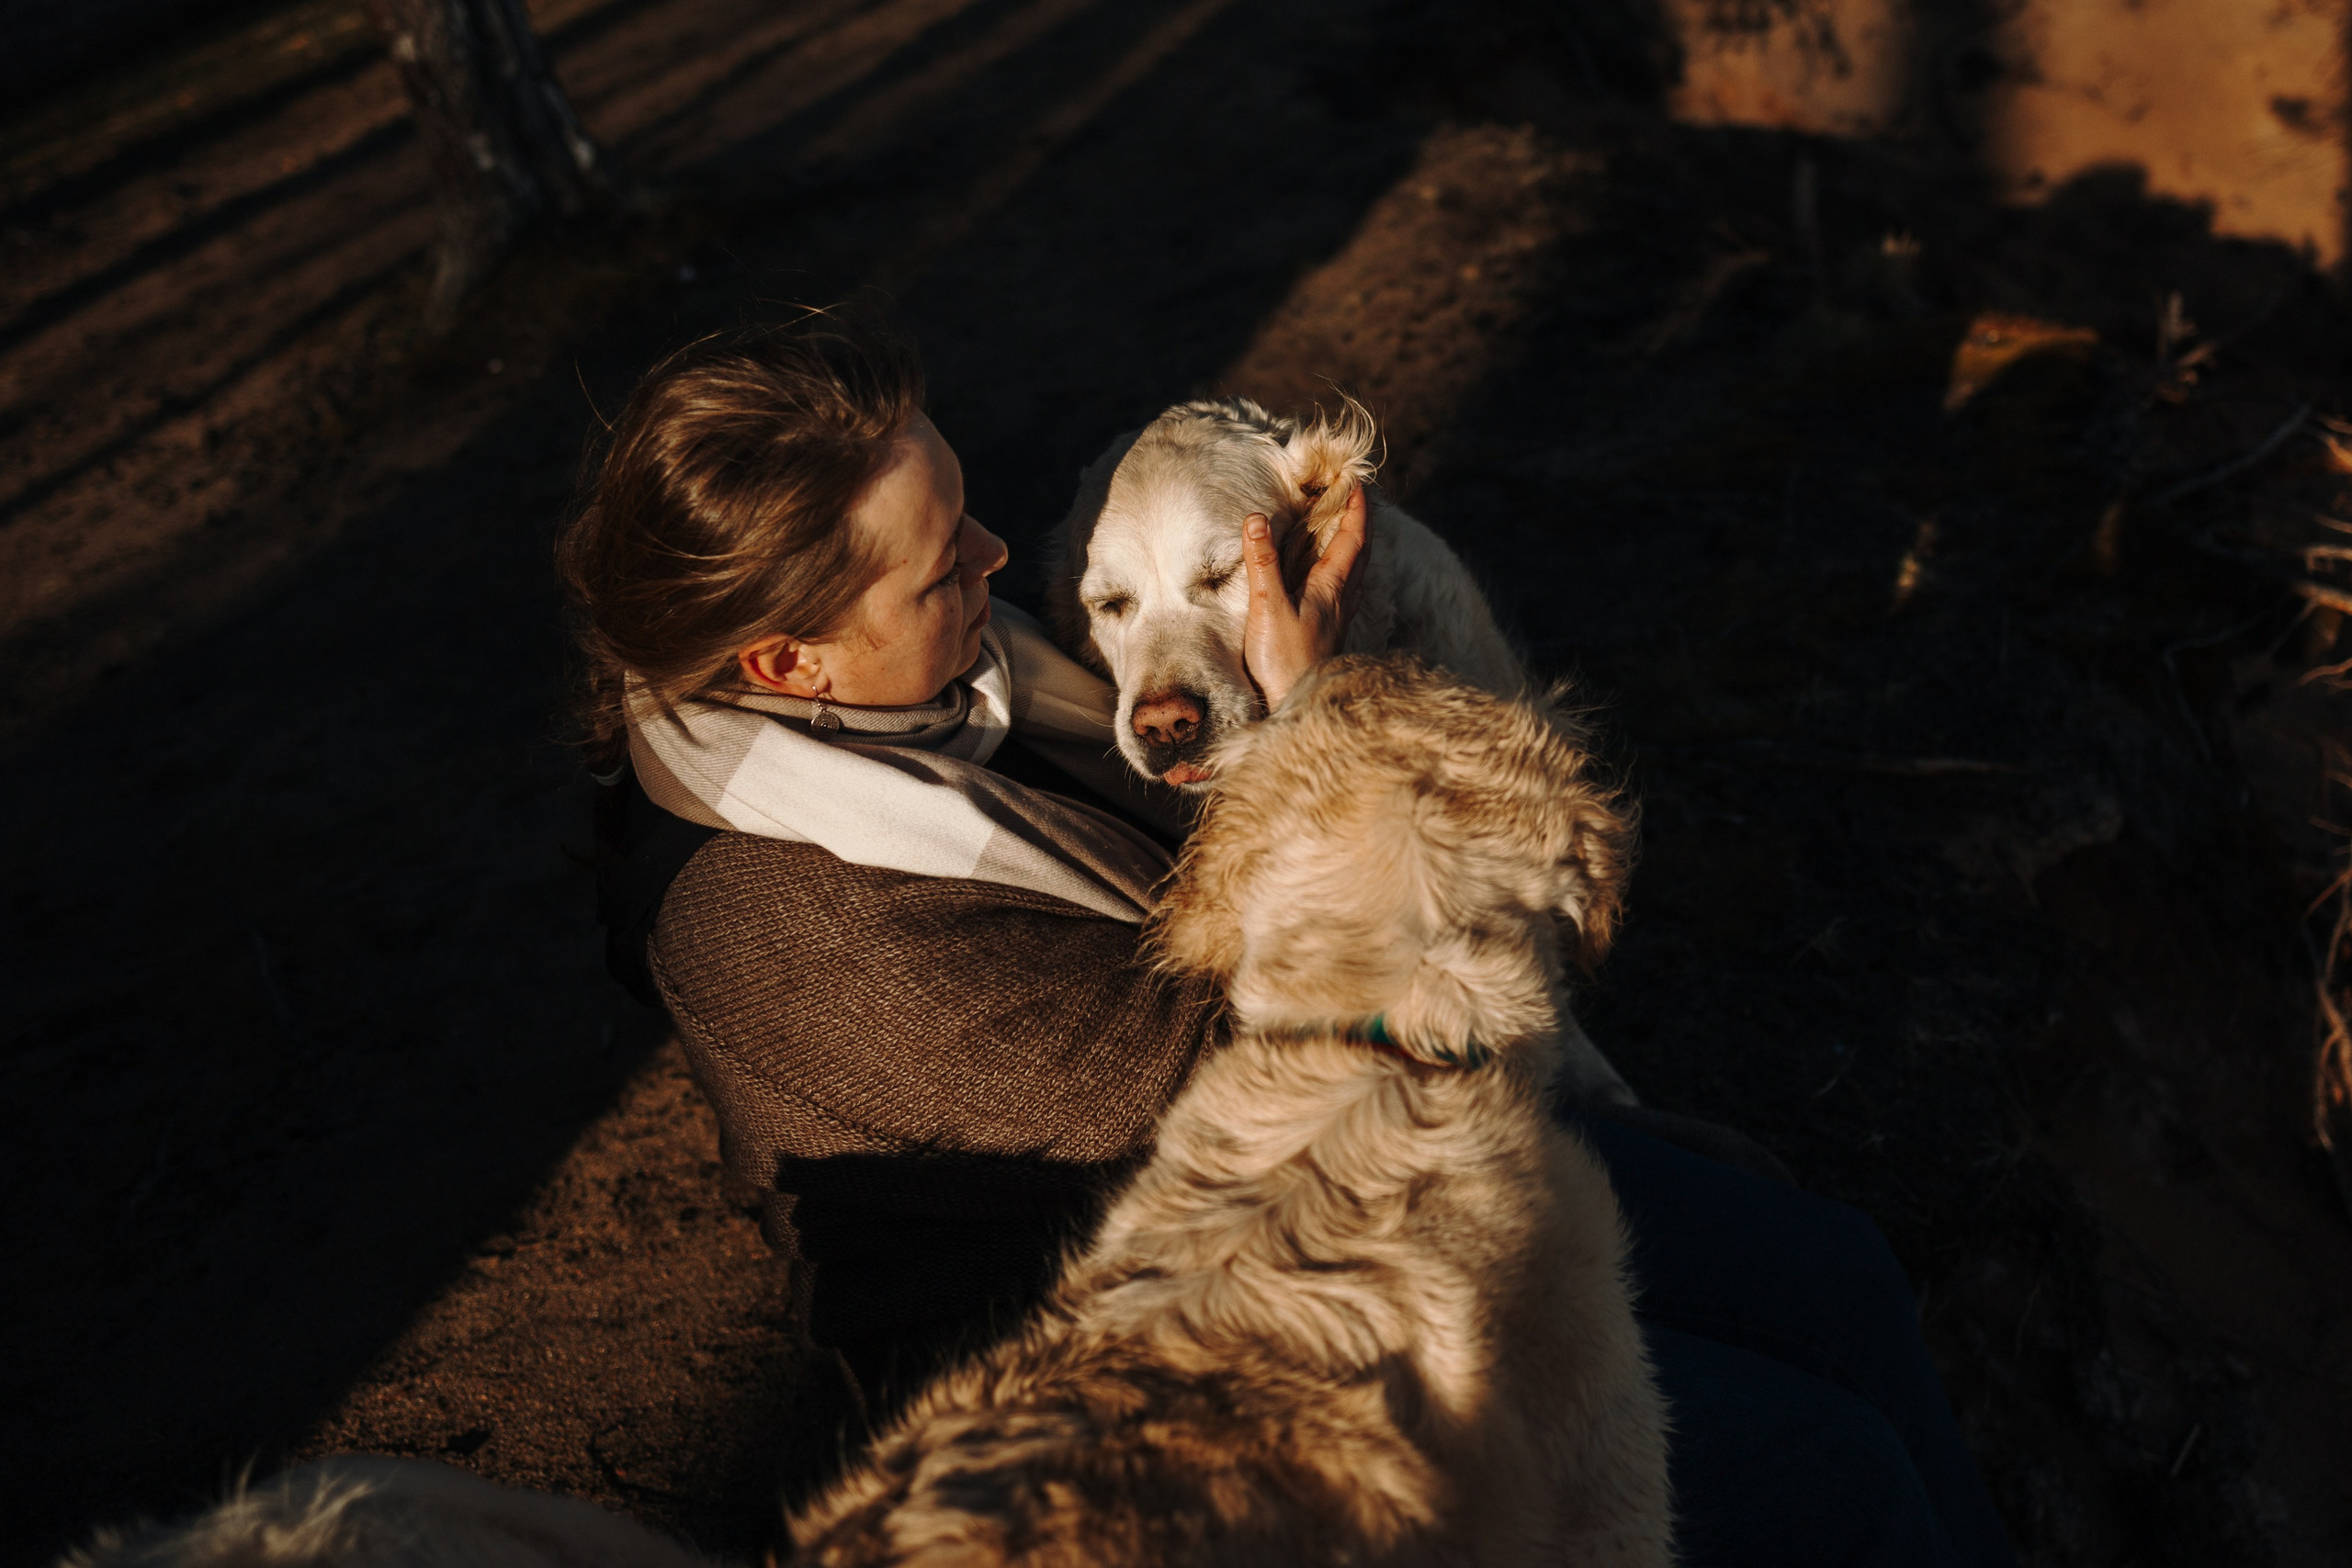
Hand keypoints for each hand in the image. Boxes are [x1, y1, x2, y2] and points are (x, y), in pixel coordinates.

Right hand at [1242, 481, 1371, 709]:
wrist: (1295, 708)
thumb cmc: (1285, 663)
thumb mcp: (1268, 608)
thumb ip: (1263, 563)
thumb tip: (1257, 519)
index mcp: (1333, 587)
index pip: (1353, 537)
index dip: (1356, 506)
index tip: (1355, 480)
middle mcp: (1342, 599)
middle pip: (1361, 551)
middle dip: (1360, 520)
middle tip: (1355, 495)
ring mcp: (1337, 618)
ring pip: (1356, 571)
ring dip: (1354, 544)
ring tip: (1346, 528)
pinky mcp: (1328, 633)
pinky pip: (1345, 589)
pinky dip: (1343, 569)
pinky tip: (1332, 578)